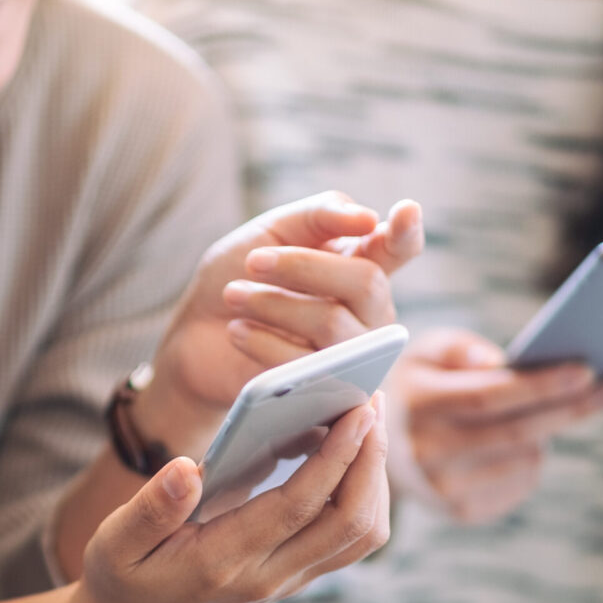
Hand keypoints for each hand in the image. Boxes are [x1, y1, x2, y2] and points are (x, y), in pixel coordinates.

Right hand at [73, 393, 390, 602]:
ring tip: (366, 423)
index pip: (299, 508)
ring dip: (374, 479)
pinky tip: (349, 456)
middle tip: (371, 402)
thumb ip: (151, 509)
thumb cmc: (122, 578)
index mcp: (223, 562)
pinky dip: (363, 495)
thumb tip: (186, 468)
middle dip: (370, 459)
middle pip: (350, 523)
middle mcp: (268, 577)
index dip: (336, 458)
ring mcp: (288, 581)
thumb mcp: (115, 542)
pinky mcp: (295, 576)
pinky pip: (350, 540)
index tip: (356, 411)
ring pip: (361, 536)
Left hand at [138, 192, 422, 455]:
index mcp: (362, 264)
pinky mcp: (326, 391)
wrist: (195, 335)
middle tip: (252, 261)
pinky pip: (308, 365)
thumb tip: (368, 217)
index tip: (406, 211)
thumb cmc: (238, 275)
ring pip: (333, 324)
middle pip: (366, 283)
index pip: (399, 248)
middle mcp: (368, 311)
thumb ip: (319, 215)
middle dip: (305, 266)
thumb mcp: (272, 231)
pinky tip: (237, 330)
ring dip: (274, 304)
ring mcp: (353, 354)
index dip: (407, 232)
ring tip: (233, 295)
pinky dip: (265, 340)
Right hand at [387, 329, 602, 523]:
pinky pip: (522, 483)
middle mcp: (423, 452)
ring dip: (549, 432)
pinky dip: (534, 458)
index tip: (586, 369)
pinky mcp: (461, 511)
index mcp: (415, 405)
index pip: (487, 396)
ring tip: (553, 410)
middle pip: (515, 432)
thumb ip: (461, 348)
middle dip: (570, 408)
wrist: (385, 447)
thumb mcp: (427, 352)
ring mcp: (441, 488)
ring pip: (524, 458)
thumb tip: (500, 363)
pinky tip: (525, 442)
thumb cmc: (421, 386)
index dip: (540, 385)